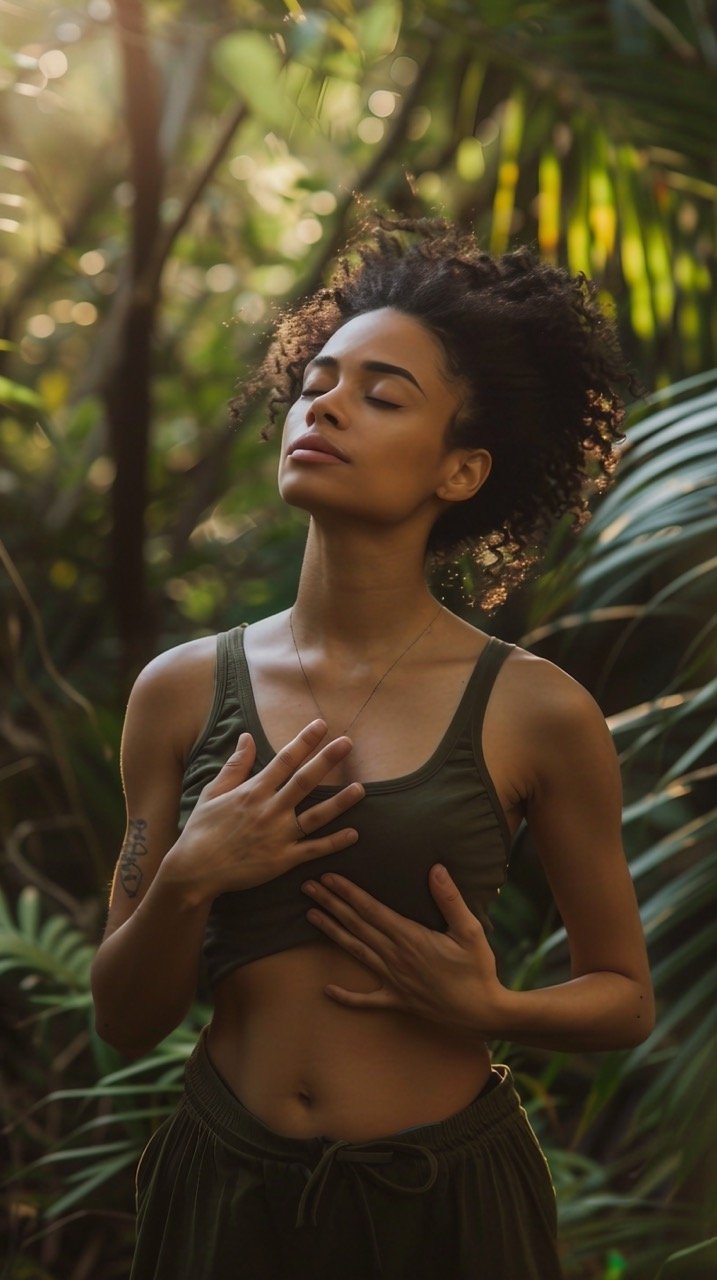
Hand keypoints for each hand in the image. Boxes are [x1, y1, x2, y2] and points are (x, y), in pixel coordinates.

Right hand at [167, 720, 363, 901]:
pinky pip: (313, 850)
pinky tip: (354, 834)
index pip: (284, 760)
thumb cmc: (201, 830)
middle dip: (327, 760)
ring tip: (361, 788)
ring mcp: (277, 836)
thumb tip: (247, 736)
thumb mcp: (213, 792)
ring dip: (340, 802)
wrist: (194, 871)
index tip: (321, 725)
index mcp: (253, 792)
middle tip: (348, 743)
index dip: (304, 741)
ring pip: (316, 816)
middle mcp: (269, 810)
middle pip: (304, 781)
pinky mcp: (282, 861)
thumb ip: (235, 765)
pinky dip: (334, 843)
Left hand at [300, 865, 505, 1036]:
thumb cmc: (478, 970)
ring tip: (310, 916)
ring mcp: (393, 981)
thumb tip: (435, 869)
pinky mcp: (397, 1000)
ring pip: (355, 952)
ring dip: (331, 933)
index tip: (329, 877)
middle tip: (308, 887)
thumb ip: (450, 900)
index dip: (348, 892)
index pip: (371, 910)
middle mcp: (395, 957)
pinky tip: (327, 990)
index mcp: (411, 938)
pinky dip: (346, 996)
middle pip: (356, 926)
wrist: (483, 1013)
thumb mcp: (471, 930)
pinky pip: (366, 1000)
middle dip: (331, 904)